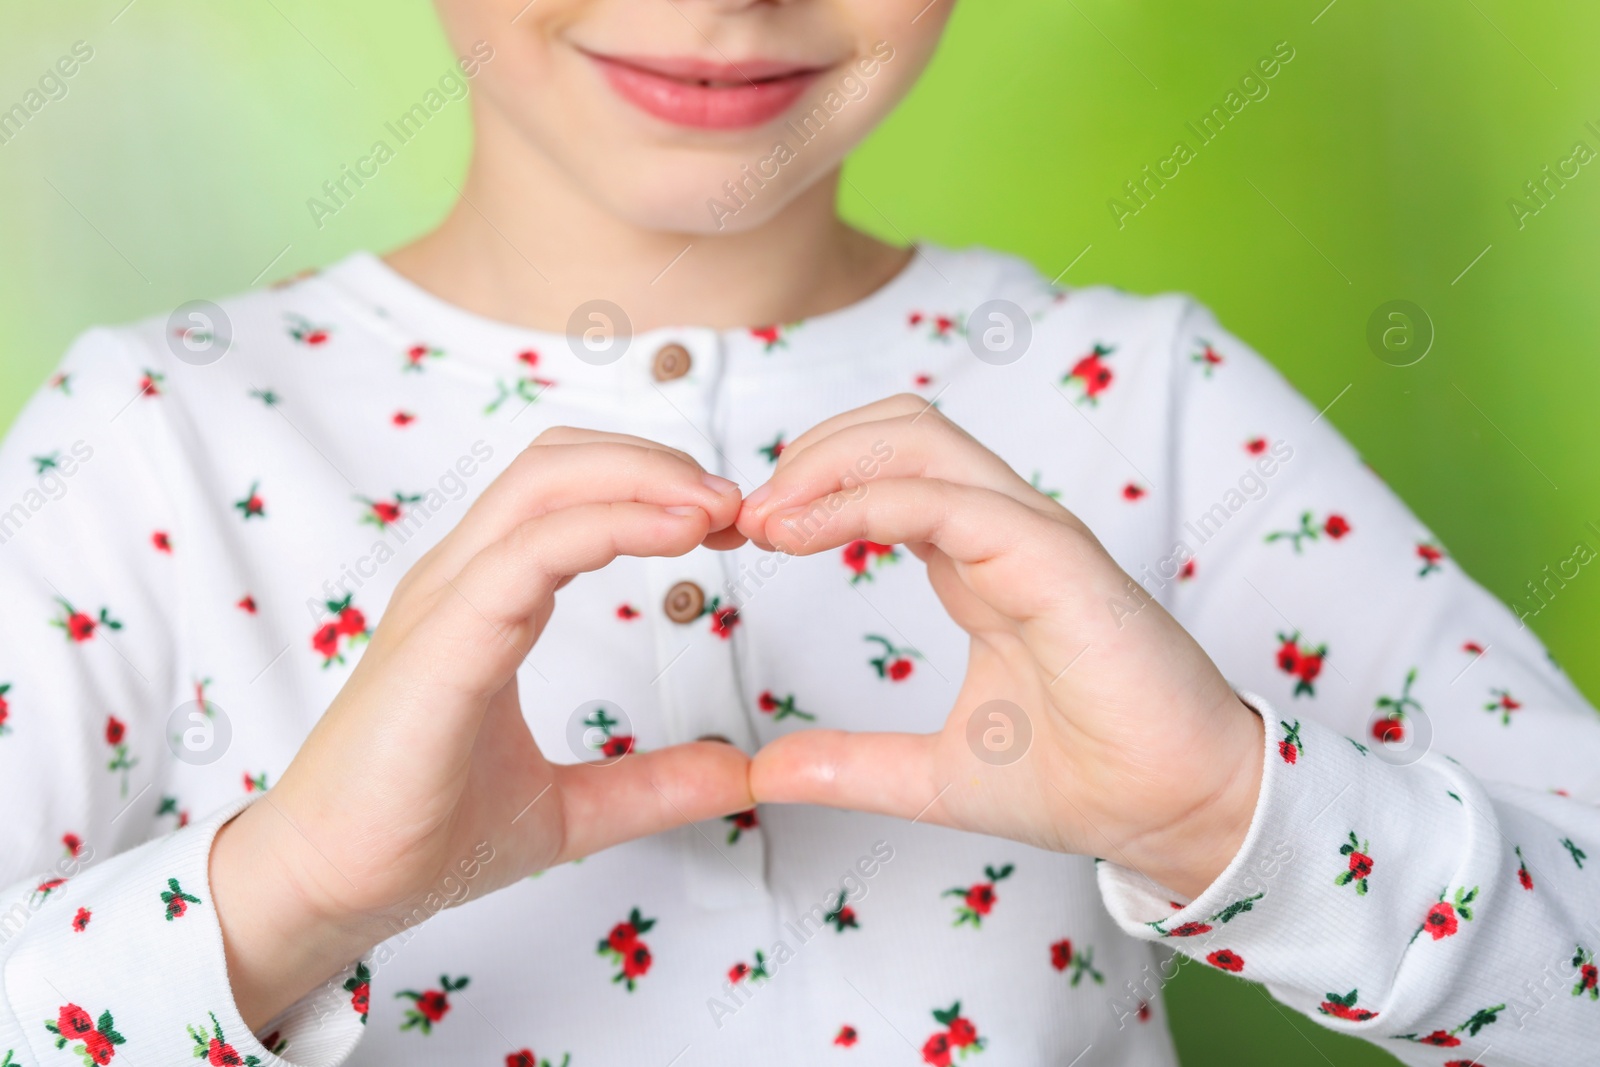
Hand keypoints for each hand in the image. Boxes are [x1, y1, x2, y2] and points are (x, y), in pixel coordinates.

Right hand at [212, 429, 753, 1026]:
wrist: (332, 891)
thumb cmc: (422, 835)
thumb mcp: (571, 807)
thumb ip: (652, 784)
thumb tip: (738, 775)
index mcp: (486, 599)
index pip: (566, 493)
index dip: (650, 485)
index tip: (728, 522)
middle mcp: (462, 580)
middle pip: (558, 461)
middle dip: (655, 459)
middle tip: (735, 502)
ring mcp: (446, 602)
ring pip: (544, 483)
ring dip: (642, 476)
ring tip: (717, 508)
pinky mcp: (441, 644)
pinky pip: (529, 555)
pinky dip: (610, 527)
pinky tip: (677, 537)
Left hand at [738, 396, 1263, 898]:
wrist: (1176, 815)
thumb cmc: (1083, 780)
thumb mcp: (933, 775)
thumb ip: (851, 764)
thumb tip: (765, 771)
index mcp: (979, 561)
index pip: (885, 472)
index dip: (806, 488)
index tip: (741, 537)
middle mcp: (1003, 531)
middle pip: (896, 428)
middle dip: (807, 453)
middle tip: (744, 519)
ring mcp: (1032, 536)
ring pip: (919, 437)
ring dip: (826, 462)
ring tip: (764, 518)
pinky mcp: (1054, 559)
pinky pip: (949, 499)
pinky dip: (864, 501)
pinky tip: (802, 536)